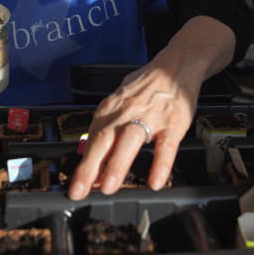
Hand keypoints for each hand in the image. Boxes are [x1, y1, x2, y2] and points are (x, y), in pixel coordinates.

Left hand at [67, 53, 200, 199]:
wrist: (177, 64)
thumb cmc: (147, 85)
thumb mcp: (121, 99)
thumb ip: (108, 124)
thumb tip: (93, 151)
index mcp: (111, 108)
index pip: (93, 138)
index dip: (84, 163)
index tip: (76, 185)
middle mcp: (126, 112)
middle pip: (104, 140)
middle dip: (90, 167)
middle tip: (81, 190)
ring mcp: (150, 117)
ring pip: (130, 141)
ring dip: (117, 164)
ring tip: (109, 187)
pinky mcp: (173, 123)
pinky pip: (166, 146)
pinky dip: (160, 164)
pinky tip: (155, 181)